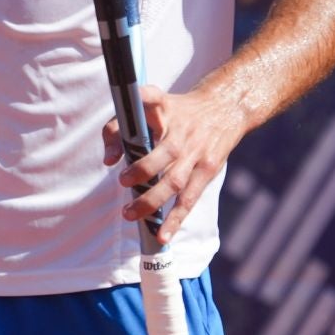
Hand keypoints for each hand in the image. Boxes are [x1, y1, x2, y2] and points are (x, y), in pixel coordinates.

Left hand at [101, 84, 246, 244]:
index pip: (149, 99)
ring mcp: (197, 152)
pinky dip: (175, 219)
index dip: (138, 107)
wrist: (225, 109)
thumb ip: (119, 127)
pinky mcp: (208, 170)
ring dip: (152, 200)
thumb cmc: (178, 111)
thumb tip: (109, 160)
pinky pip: (189, 198)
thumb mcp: (153, 104)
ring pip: (175, 181)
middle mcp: (182, 131)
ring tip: (131, 214)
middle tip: (123, 182)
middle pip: (163, 152)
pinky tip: (163, 235)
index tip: (123, 127)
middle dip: (142, 169)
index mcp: (165, 108)